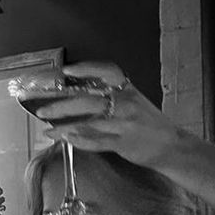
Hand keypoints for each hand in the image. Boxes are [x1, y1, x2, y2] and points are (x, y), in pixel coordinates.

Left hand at [37, 61, 181, 169]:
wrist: (172, 146)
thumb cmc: (149, 124)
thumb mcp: (134, 102)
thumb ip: (112, 96)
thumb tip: (77, 95)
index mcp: (128, 90)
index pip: (107, 71)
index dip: (86, 69)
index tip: (67, 71)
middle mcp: (126, 103)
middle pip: (88, 100)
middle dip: (62, 106)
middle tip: (42, 111)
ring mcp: (124, 124)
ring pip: (88, 123)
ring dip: (64, 127)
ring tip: (48, 130)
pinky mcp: (123, 143)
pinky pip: (96, 141)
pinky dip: (78, 140)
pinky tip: (65, 140)